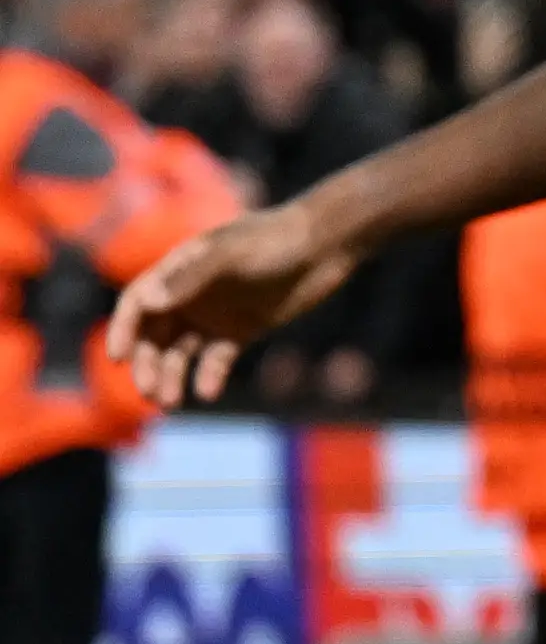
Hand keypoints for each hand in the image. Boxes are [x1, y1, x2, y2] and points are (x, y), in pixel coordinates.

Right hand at [108, 204, 363, 408]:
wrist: (327, 245)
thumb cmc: (277, 240)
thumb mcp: (233, 255)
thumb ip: (193, 277)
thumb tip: (150, 302)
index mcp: (180, 269)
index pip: (139, 302)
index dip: (124, 329)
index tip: (119, 358)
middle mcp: (191, 294)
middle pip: (154, 335)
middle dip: (147, 364)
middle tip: (151, 391)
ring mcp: (215, 313)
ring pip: (180, 353)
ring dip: (171, 377)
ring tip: (171, 403)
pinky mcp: (241, 330)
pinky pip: (216, 359)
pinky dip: (208, 376)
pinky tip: (208, 392)